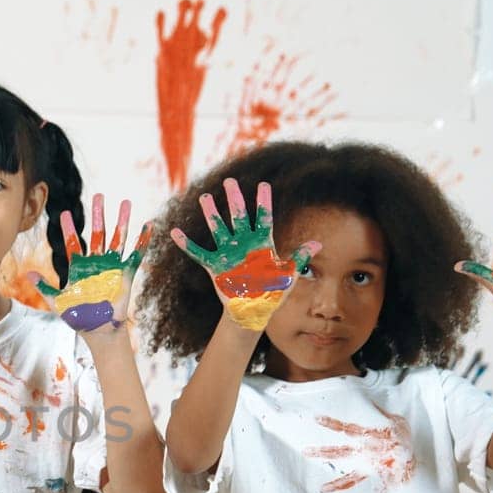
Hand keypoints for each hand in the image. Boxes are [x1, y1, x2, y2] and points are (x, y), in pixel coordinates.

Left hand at [33, 194, 152, 333]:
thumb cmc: (78, 318)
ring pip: (118, 238)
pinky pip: (135, 255)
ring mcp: (112, 267)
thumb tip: (27, 274)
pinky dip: (142, 242)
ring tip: (126, 203)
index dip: (69, 228)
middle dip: (99, 214)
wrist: (98, 331)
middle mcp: (96, 262)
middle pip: (98, 232)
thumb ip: (44, 287)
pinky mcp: (126, 275)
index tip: (65, 213)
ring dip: (122, 221)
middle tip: (100, 195)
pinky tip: (147, 227)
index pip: (73, 242)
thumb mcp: (58, 302)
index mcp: (79, 267)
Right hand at [169, 179, 319, 330]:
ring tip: (205, 198)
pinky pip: (199, 253)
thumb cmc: (273, 293)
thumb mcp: (288, 275)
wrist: (254, 310)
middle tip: (230, 182)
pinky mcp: (215, 266)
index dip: (263, 202)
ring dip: (212, 215)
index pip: (264, 218)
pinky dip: (187, 244)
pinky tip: (175, 233)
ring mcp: (228, 254)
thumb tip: (317, 243)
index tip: (262, 184)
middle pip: (239, 217)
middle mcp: (244, 244)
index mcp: (263, 244)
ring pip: (219, 229)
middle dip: (234, 199)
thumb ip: (299, 257)